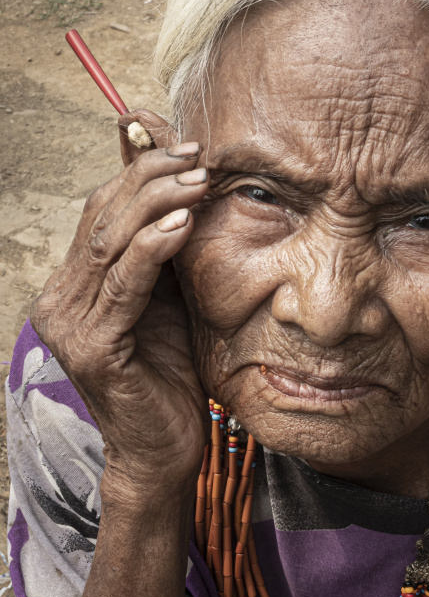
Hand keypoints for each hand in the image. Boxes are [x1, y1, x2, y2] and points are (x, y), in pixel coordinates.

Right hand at [31, 129, 210, 500]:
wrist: (166, 449)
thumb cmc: (172, 374)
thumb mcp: (169, 299)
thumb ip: (165, 249)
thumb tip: (182, 186)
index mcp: (73, 286)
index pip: (101, 212)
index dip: (140, 173)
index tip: (187, 147)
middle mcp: (59, 300)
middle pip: (101, 219)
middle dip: (150, 178)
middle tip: (198, 155)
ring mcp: (69, 325)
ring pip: (110, 244)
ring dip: (158, 204)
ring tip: (200, 180)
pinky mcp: (92, 347)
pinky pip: (124, 284)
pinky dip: (153, 248)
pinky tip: (183, 223)